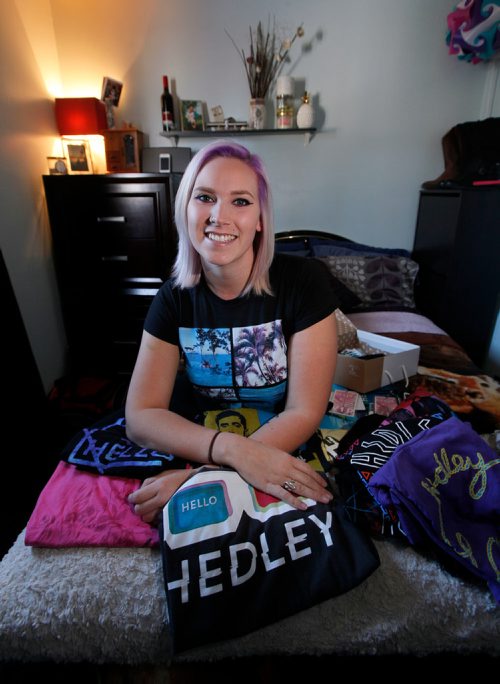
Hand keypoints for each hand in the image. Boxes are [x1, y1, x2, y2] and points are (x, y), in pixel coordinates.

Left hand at [128, 468, 197, 523]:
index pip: (137, 497)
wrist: (203, 487)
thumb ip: (149, 481)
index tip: (133, 498)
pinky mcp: (172, 518)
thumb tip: (138, 491)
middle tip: (143, 504)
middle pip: (140, 510)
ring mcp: (167, 510)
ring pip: (147, 518)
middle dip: (139, 507)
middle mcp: (161, 499)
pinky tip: (160, 513)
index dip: (132, 498)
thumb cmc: (182, 477)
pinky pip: (157, 522)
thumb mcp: (165, 473)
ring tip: (152, 509)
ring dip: (147, 514)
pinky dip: (156, 519)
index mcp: (159, 486)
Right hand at [215, 432, 332, 510]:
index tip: (325, 485)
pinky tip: (304, 506)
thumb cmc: (257, 450)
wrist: (241, 451)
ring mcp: (278, 477)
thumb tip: (296, 468)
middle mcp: (286, 468)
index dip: (317, 478)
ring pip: (299, 487)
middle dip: (319, 489)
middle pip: (306, 480)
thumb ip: (286, 461)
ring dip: (312, 495)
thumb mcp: (276, 453)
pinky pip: (284, 495)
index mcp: (288, 459)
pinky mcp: (268, 486)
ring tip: (323, 501)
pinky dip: (295, 501)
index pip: (307, 470)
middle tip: (330, 498)